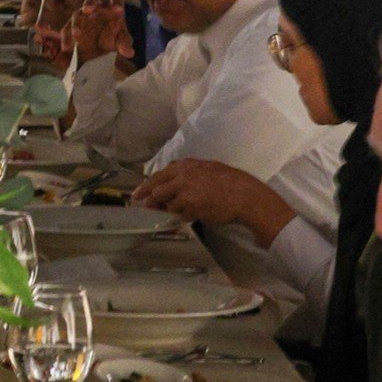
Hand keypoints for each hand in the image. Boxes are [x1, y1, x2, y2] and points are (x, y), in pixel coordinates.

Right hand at [65, 0, 132, 63]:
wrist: (98, 48)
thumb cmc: (113, 38)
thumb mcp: (121, 42)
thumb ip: (124, 44)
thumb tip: (129, 53)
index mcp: (111, 7)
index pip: (115, 0)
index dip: (116, 3)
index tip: (119, 10)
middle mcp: (95, 8)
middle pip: (91, 2)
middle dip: (90, 5)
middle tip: (88, 10)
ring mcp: (81, 17)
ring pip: (77, 16)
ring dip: (76, 24)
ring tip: (77, 34)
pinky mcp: (69, 28)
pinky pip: (66, 31)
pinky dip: (66, 39)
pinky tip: (67, 47)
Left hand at [132, 159, 293, 245]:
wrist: (244, 195)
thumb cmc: (230, 182)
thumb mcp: (207, 169)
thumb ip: (188, 173)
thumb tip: (173, 182)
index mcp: (186, 165)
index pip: (158, 175)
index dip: (146, 186)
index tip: (137, 195)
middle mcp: (182, 176)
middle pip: (156, 190)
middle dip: (150, 200)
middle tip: (145, 207)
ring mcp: (184, 192)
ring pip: (167, 204)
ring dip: (172, 209)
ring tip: (186, 209)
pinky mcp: (189, 207)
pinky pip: (180, 214)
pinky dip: (184, 216)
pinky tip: (195, 213)